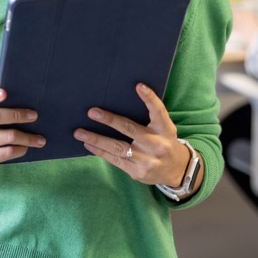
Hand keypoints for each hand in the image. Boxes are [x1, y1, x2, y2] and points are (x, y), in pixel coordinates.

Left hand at [73, 83, 189, 186]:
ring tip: (79, 132)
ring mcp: (147, 160)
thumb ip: (149, 117)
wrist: (177, 171)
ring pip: (118, 148)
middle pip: (130, 129)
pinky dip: (100, 152)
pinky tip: (88, 145)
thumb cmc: (164, 142)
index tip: (139, 86)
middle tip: (91, 112)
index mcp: (165, 129)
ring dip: (96, 139)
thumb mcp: (164, 128)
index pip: (158, 111)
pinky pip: (115, 160)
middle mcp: (157, 144)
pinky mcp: (138, 172)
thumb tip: (122, 100)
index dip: (149, 98)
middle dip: (109, 120)